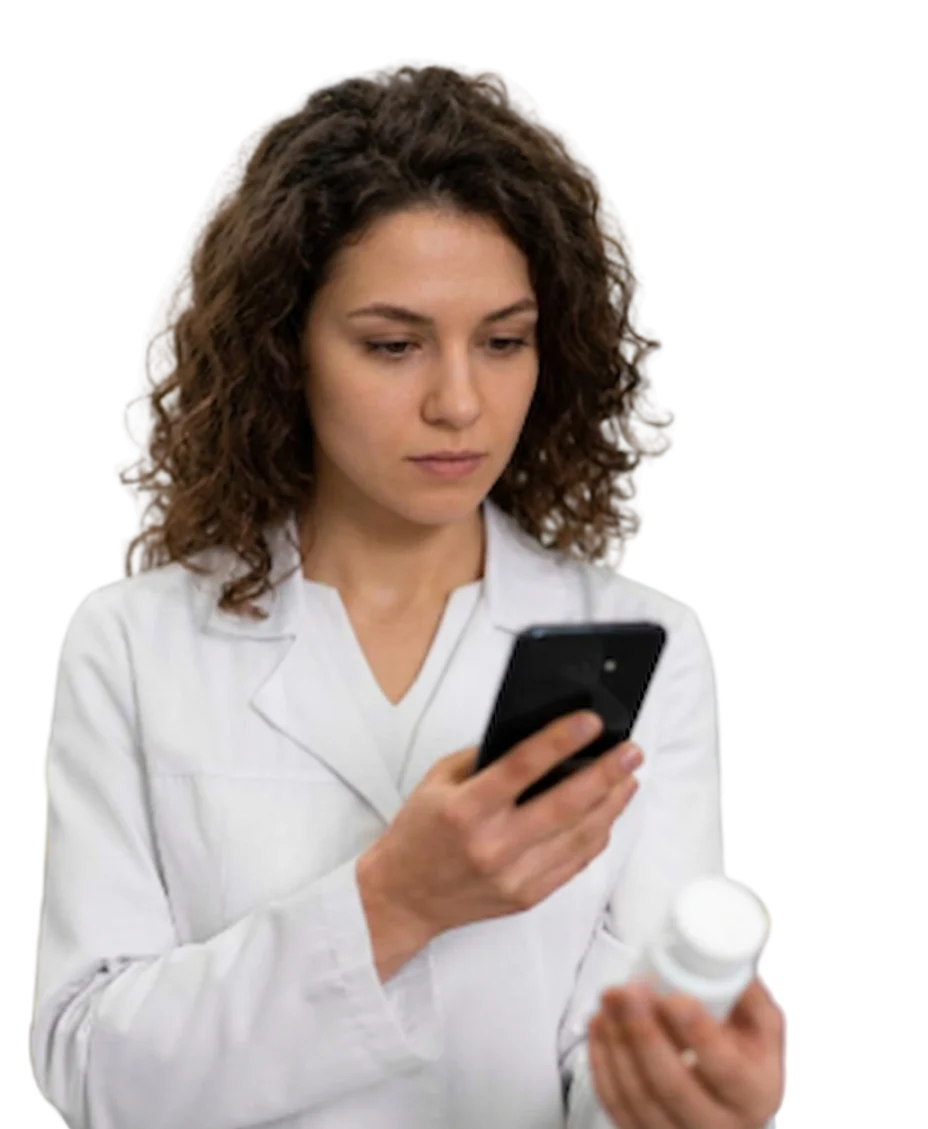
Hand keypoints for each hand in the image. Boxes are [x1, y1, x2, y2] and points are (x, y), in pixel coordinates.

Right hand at [359, 711, 642, 936]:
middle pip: (564, 805)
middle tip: (630, 750)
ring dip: (610, 804)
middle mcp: (491, 846)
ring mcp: (513, 876)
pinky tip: (606, 814)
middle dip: (605, 773)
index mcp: (465, 810)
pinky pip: (574, 863)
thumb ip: (484, 758)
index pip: (521, 767)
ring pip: (579, 836)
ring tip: (628, 778)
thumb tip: (537, 735)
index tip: (590, 722)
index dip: (560, 741)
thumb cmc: (418, 834)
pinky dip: (596, 835)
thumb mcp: (437, 781)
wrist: (402, 898)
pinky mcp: (527, 897)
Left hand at [587, 975, 788, 1128]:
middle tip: (625, 992)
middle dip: (642, 1033)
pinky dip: (601, 1061)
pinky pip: (615, 1103)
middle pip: (672, 1085)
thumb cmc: (744, 1056)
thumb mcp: (762, 1027)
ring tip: (608, 1000)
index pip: (724, 1069)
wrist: (730, 1099)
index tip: (673, 998)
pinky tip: (599, 1025)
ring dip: (616, 1042)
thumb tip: (726, 963)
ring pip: (637, 1096)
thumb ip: (749, 996)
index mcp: (754, 1094)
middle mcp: (718, 1124)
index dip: (696, 1032)